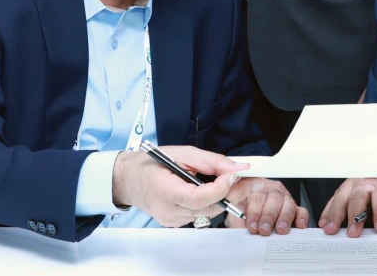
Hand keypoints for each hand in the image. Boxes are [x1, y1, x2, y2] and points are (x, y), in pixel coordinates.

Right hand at [111, 146, 247, 227]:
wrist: (130, 179)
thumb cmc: (152, 163)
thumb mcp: (182, 153)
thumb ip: (210, 161)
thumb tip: (236, 167)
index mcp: (164, 190)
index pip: (198, 198)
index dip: (220, 188)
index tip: (234, 174)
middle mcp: (168, 210)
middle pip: (207, 208)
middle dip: (231, 193)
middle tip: (247, 180)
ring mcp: (172, 220)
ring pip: (207, 213)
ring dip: (222, 198)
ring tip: (231, 181)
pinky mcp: (176, 223)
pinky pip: (200, 214)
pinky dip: (210, 202)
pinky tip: (212, 190)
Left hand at [224, 178, 308, 234]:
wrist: (245, 214)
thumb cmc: (240, 210)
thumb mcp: (233, 210)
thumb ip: (235, 217)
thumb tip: (239, 229)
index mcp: (254, 186)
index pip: (256, 196)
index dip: (254, 212)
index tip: (251, 226)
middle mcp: (270, 190)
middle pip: (273, 199)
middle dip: (269, 216)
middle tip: (264, 230)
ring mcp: (284, 198)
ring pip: (288, 204)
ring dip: (284, 218)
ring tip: (280, 230)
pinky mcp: (294, 208)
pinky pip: (301, 210)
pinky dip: (301, 217)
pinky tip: (298, 225)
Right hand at [318, 178, 376, 237]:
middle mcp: (365, 181)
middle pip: (358, 196)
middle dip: (354, 215)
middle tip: (353, 232)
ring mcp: (351, 185)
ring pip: (341, 197)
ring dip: (335, 214)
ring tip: (331, 229)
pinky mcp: (341, 192)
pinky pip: (332, 201)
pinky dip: (327, 212)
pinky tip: (323, 223)